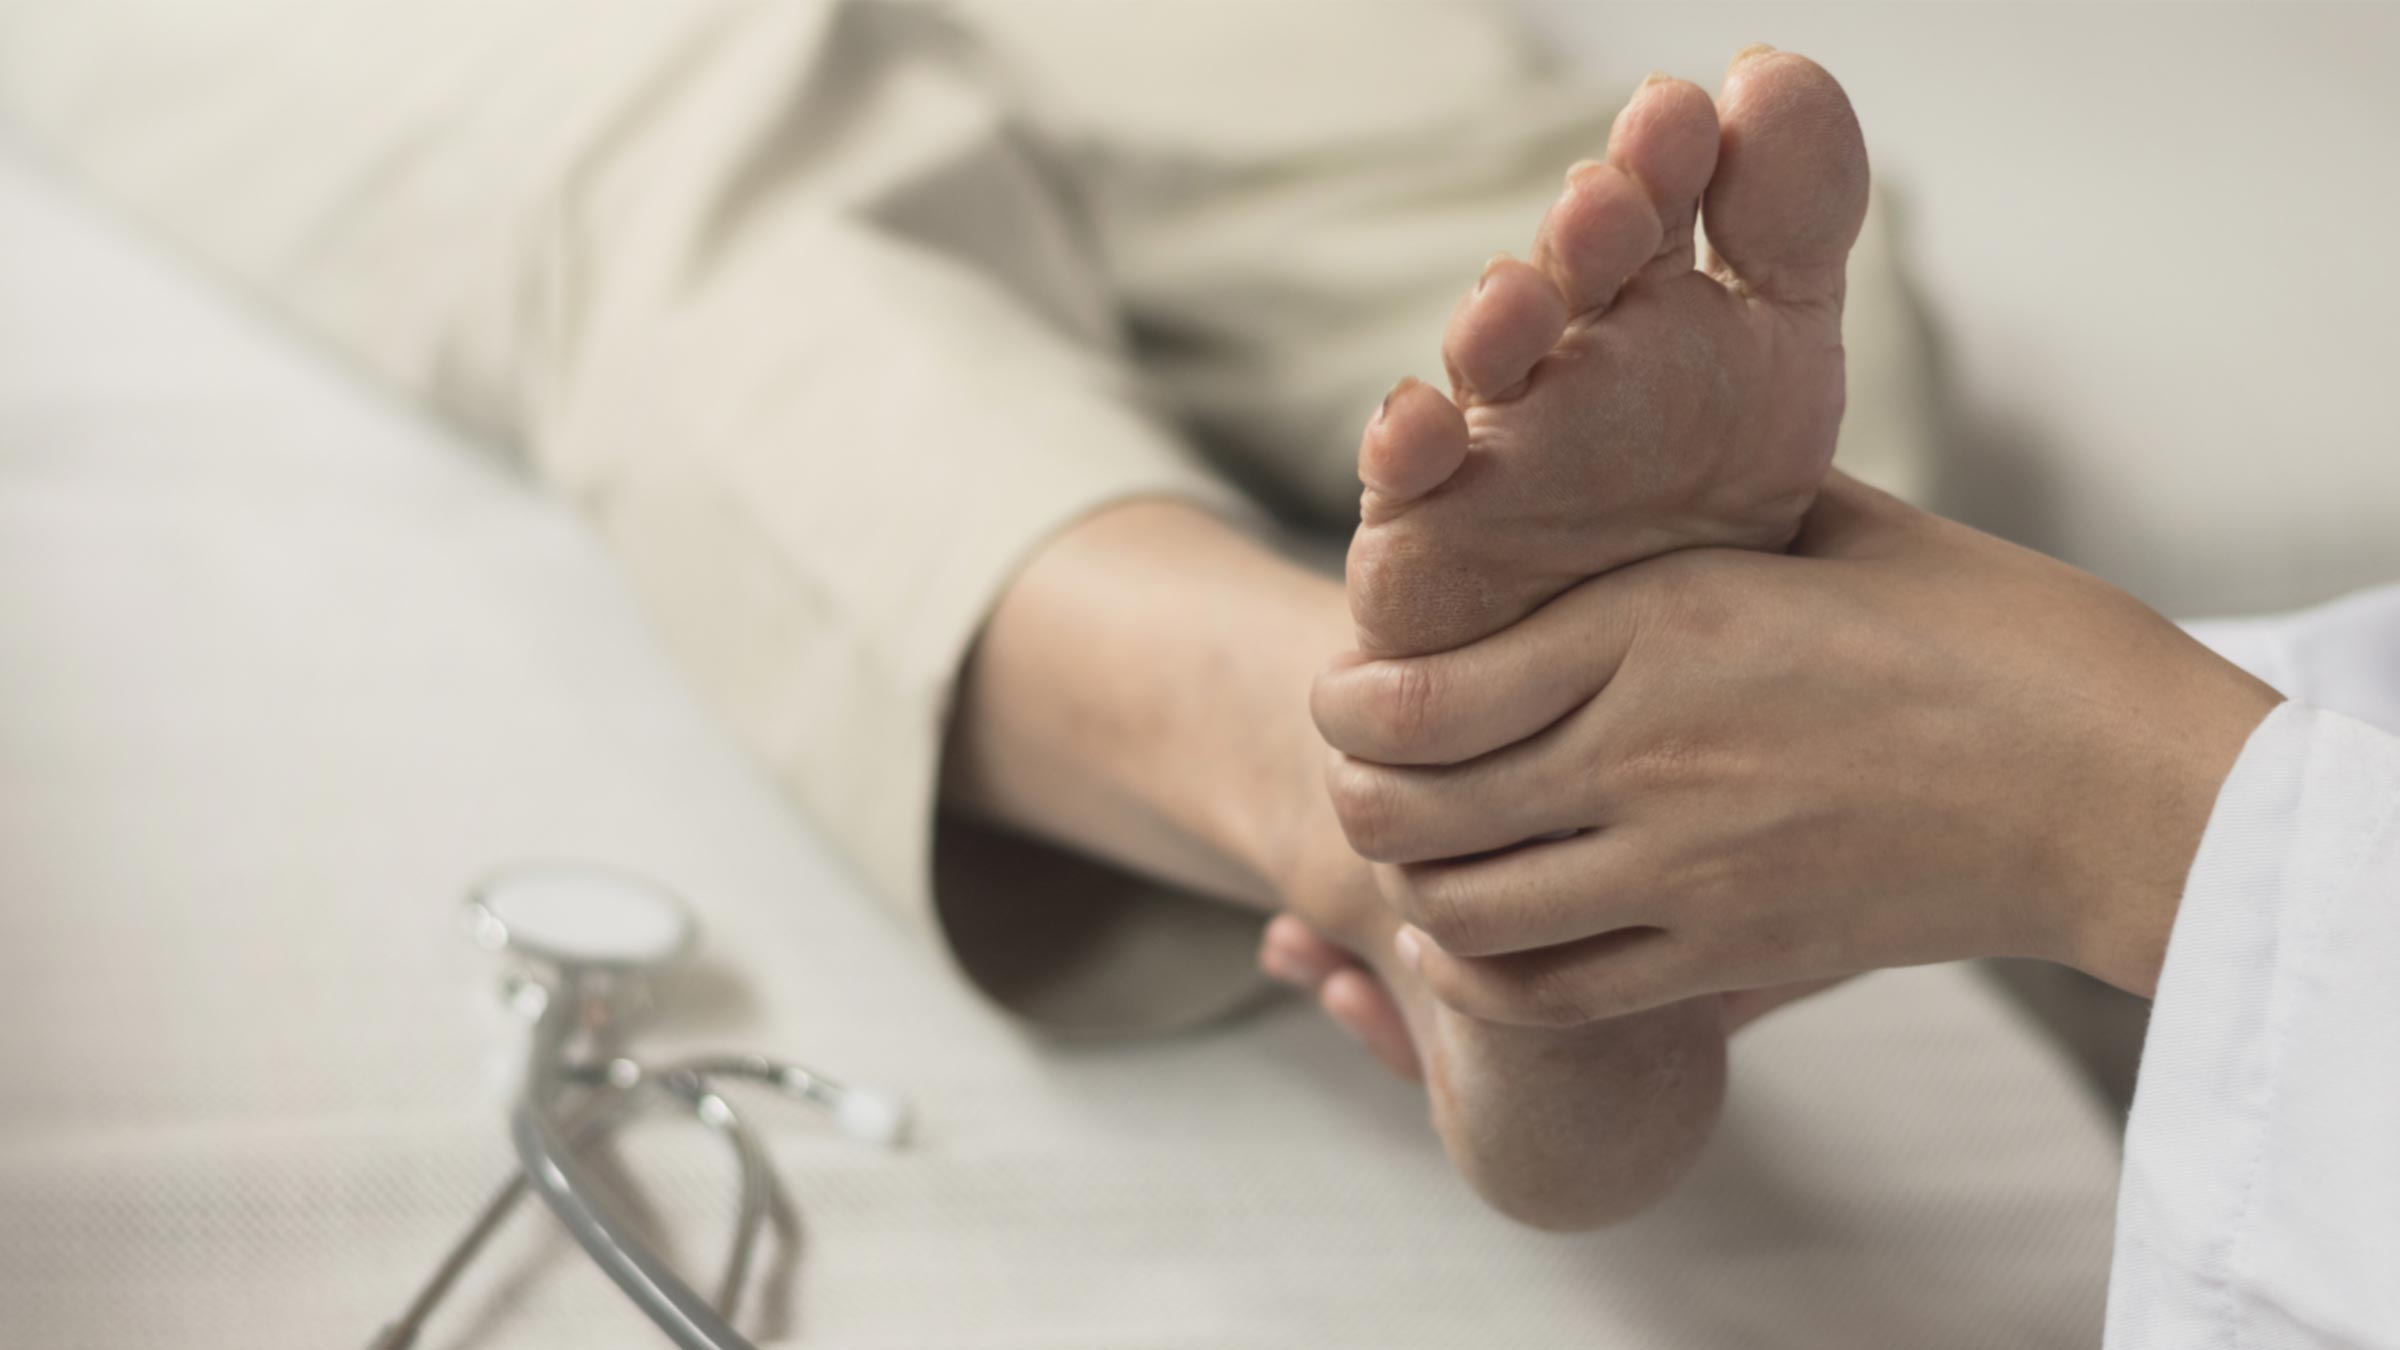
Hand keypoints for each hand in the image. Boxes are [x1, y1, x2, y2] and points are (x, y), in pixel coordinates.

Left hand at [1311, 475, 2282, 1021]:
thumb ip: (1706, 518)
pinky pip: (1553, 996)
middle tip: (1361, 787)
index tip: (1342, 700)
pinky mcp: (1726, 955)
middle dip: (1356, 803)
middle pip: (1410, 813)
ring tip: (1417, 862)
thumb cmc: (1990, 632)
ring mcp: (1679, 871)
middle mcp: (1640, 755)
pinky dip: (1484, 977)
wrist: (2113, 782)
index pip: (1418, 694)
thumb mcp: (1829, 529)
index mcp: (1654, 629)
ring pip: (1463, 912)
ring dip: (1415, 890)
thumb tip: (1626, 485)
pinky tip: (1476, 945)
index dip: (1348, 707)